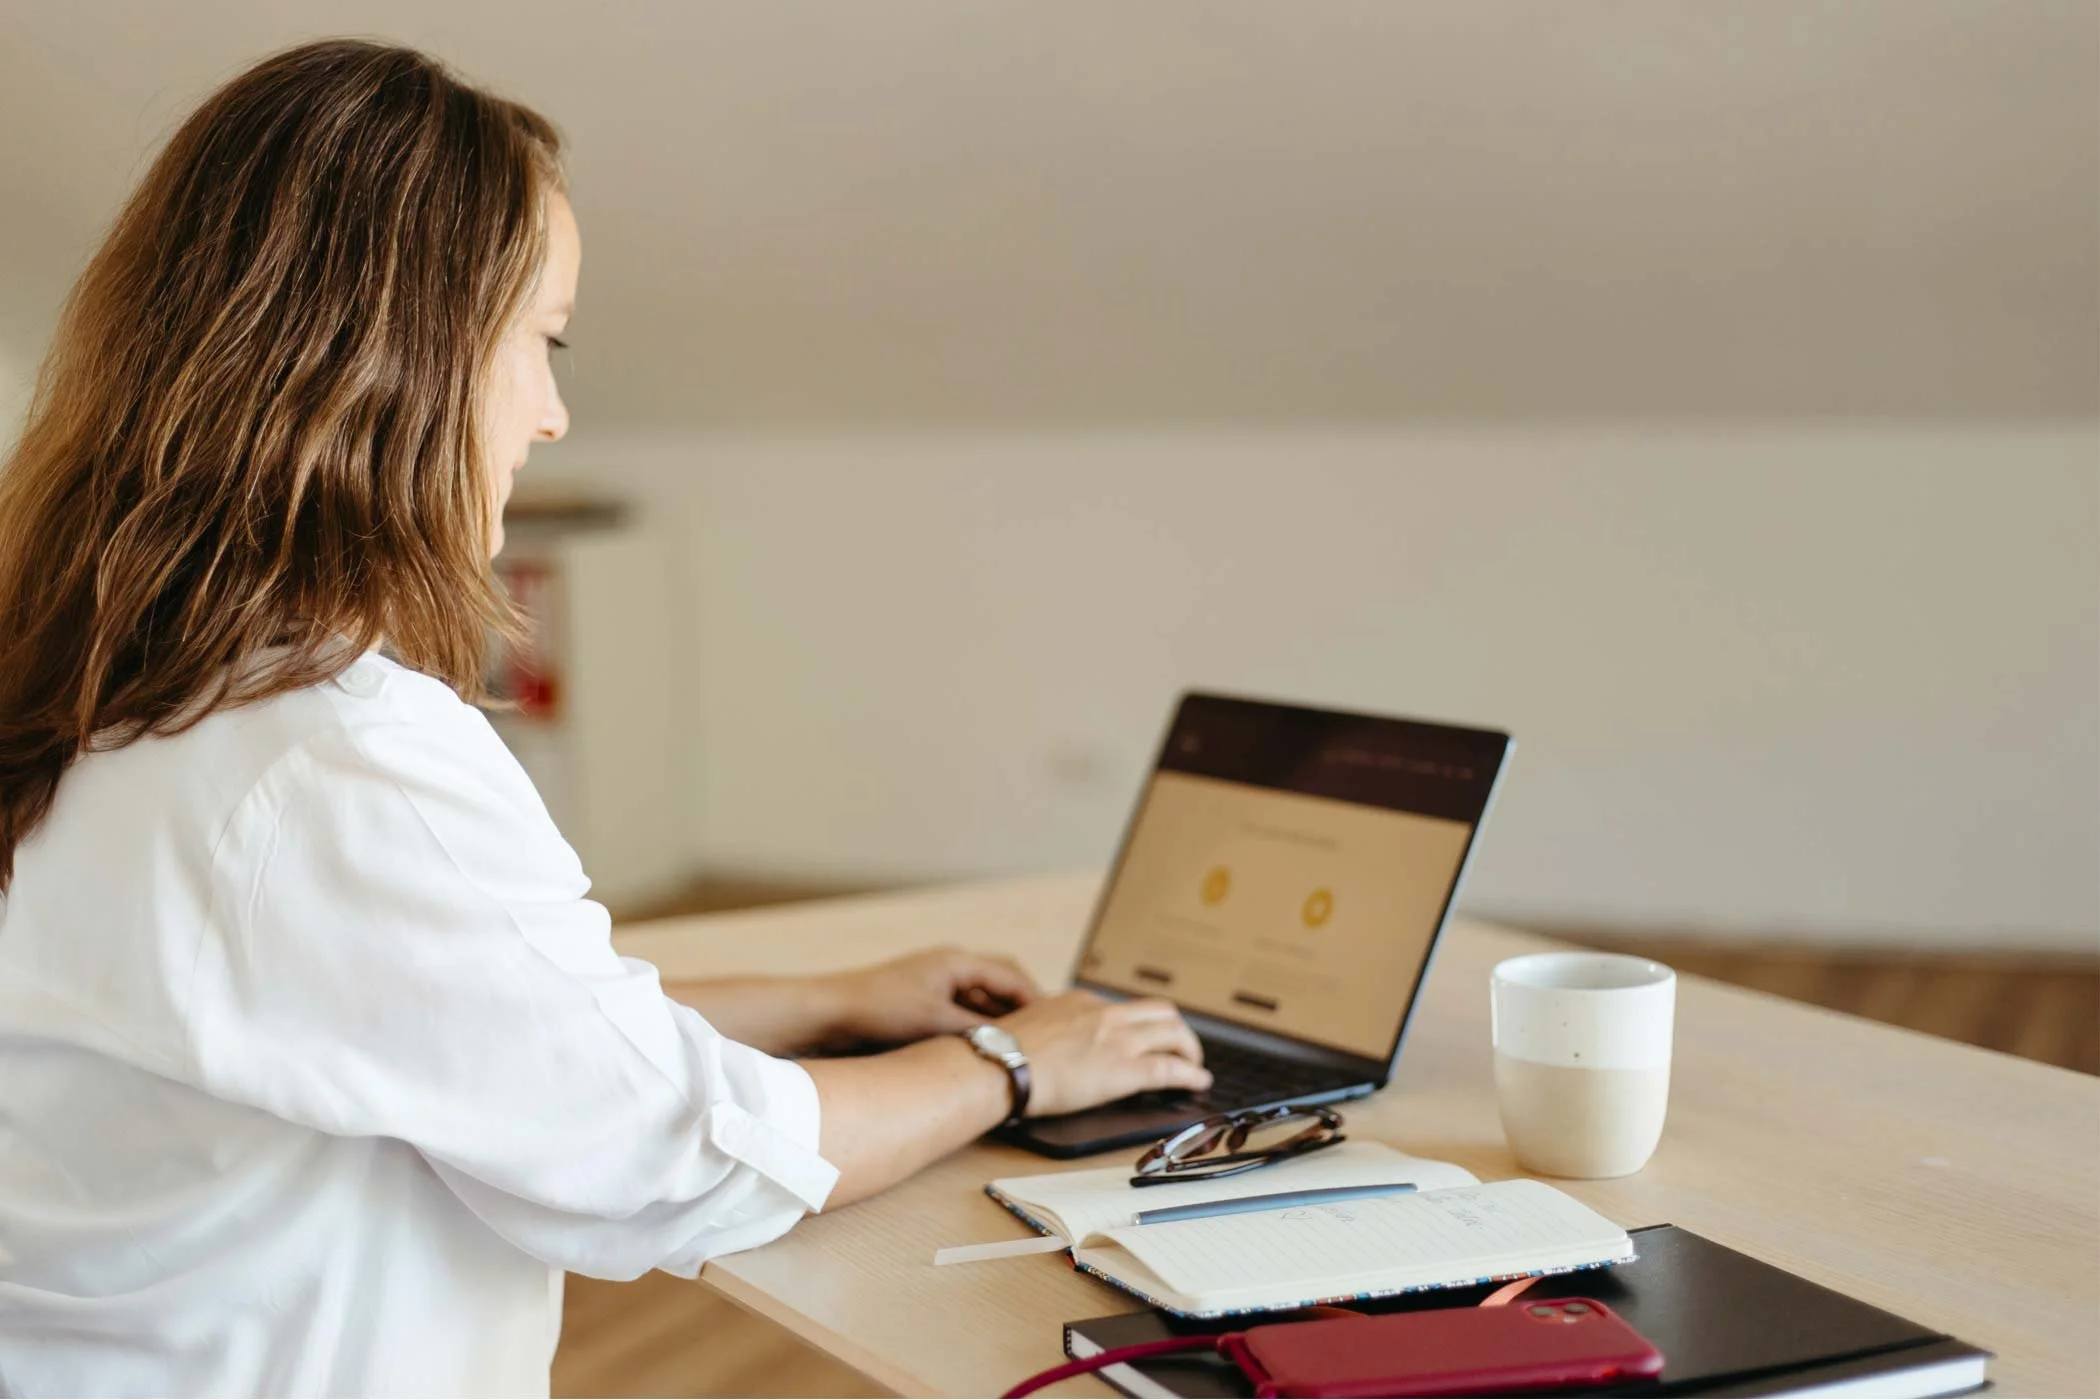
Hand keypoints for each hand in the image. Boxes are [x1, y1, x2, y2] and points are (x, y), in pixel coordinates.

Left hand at [821, 946, 1040, 1046]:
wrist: (830, 1013)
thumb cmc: (880, 1010)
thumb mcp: (937, 1023)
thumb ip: (979, 1030)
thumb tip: (1014, 1042)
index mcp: (956, 961)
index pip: (1011, 974)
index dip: (1036, 999)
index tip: (1055, 1024)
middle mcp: (949, 966)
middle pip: (1000, 982)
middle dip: (1023, 1007)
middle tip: (1044, 1035)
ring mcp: (935, 982)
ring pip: (981, 999)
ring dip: (1000, 1019)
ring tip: (1018, 1046)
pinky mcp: (922, 1000)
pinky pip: (963, 1010)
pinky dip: (978, 1026)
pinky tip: (983, 1049)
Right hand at [998, 991, 1211, 1115]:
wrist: (1000, 1064)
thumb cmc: (1003, 1052)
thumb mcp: (1031, 1025)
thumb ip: (1051, 1027)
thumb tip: (1051, 1040)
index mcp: (1081, 1002)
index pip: (1125, 1008)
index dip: (1141, 1025)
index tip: (1143, 1037)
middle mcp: (1105, 1014)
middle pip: (1160, 1012)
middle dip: (1176, 1029)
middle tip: (1179, 1047)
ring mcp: (1118, 1040)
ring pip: (1174, 1034)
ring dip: (1190, 1049)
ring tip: (1194, 1064)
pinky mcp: (1125, 1069)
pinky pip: (1171, 1068)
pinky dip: (1191, 1074)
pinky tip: (1198, 1081)